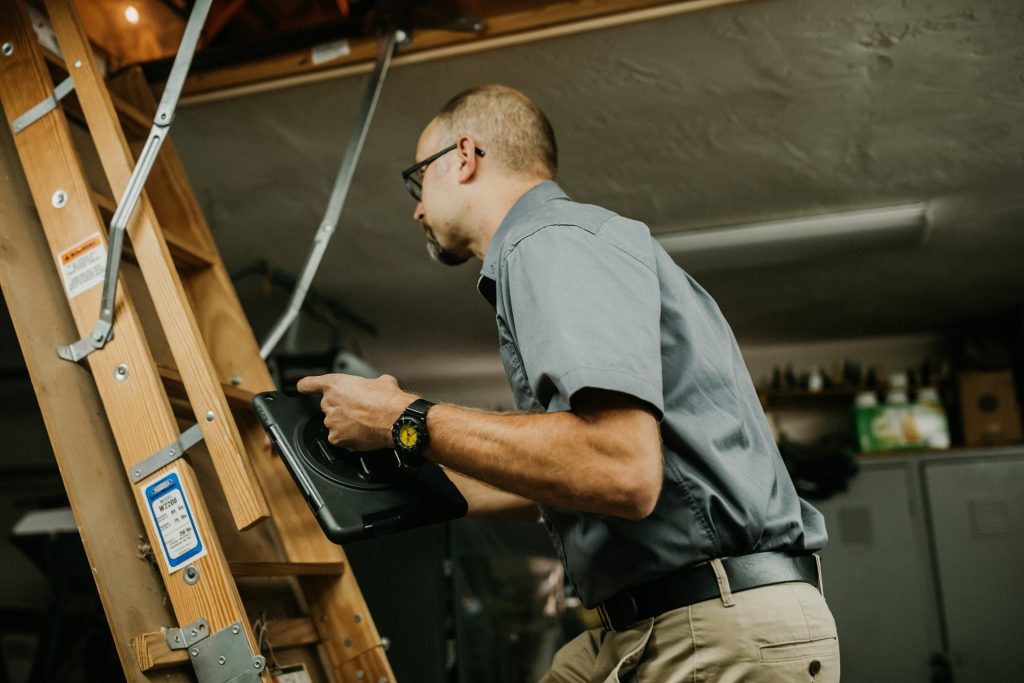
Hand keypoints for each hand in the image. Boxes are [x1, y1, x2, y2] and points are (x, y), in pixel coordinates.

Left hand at [296, 373, 415, 451]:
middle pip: (328, 406)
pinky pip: (339, 438)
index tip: (301, 387)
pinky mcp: (337, 438)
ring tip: (364, 422)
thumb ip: (370, 383)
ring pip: (334, 424)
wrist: (395, 419)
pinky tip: (363, 433)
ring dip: (346, 424)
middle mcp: (329, 403)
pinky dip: (349, 437)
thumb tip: (379, 385)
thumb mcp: (382, 381)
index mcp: (336, 385)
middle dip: (342, 408)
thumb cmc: (388, 400)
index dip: (305, 386)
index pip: (309, 384)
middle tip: (360, 409)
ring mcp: (331, 422)